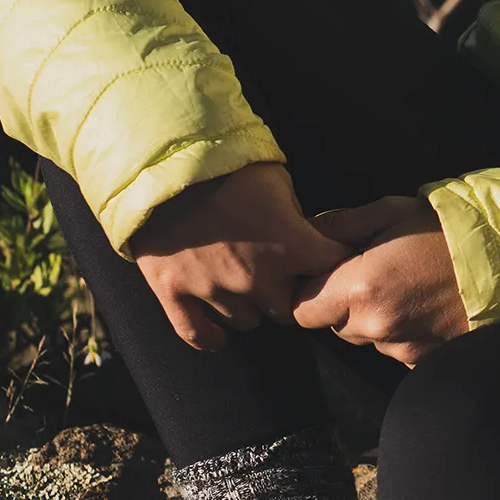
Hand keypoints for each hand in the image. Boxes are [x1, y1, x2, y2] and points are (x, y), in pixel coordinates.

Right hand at [129, 162, 351, 351]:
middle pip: (287, 309)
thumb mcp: (277, 177)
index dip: (335, 259)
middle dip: (290, 292)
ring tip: (247, 288)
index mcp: (289, 246)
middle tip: (284, 275)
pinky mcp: (175, 293)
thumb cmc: (228, 164)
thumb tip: (299, 232)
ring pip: (246, 322)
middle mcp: (255, 278)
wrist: (165, 163)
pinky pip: (196, 334)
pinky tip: (220, 335)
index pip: (330, 266)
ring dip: (251, 306)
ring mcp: (213, 290)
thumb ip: (293, 213)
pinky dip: (211, 337)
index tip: (331, 255)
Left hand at [291, 195, 467, 365]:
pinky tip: (422, 307)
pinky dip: (402, 333)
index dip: (310, 290)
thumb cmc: (445, 229)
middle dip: (343, 302)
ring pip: (366, 338)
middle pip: (334, 325)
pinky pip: (395, 350)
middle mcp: (375, 327)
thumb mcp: (391, 210)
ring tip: (406, 286)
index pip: (303, 309)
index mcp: (359, 287)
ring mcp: (401, 350)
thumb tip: (309, 233)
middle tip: (374, 272)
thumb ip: (342, 224)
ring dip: (374, 318)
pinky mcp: (422, 362)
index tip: (327, 273)